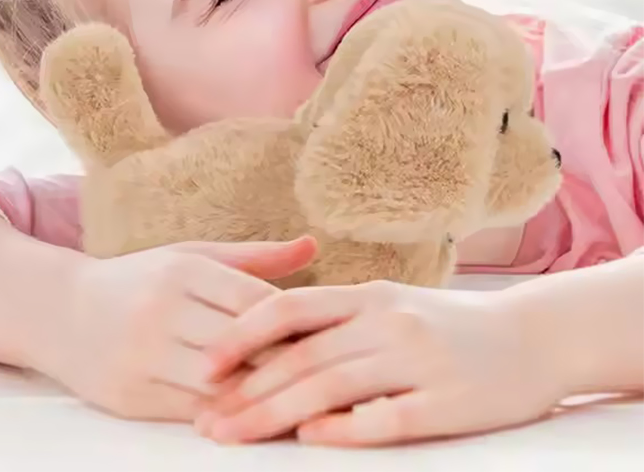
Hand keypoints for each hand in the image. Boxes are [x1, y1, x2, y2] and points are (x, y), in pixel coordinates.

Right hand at [35, 236, 316, 421]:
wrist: (61, 312)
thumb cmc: (141, 280)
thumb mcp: (190, 257)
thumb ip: (253, 257)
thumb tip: (312, 244)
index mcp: (182, 270)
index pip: (254, 299)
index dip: (294, 320)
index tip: (327, 334)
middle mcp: (162, 310)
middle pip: (242, 345)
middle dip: (287, 362)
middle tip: (332, 374)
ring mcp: (143, 355)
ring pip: (221, 385)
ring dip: (263, 396)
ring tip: (306, 403)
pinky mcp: (131, 394)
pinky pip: (192, 412)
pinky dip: (228, 416)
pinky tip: (257, 418)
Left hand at [195, 280, 566, 444]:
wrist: (531, 336)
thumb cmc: (445, 323)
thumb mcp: (389, 304)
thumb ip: (336, 319)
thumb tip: (271, 348)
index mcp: (368, 295)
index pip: (290, 308)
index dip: (242, 335)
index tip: (204, 365)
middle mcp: (387, 320)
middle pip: (302, 356)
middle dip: (246, 390)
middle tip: (206, 419)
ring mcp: (418, 358)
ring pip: (331, 386)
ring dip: (275, 414)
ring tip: (234, 436)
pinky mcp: (448, 400)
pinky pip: (386, 417)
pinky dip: (344, 429)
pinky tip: (309, 440)